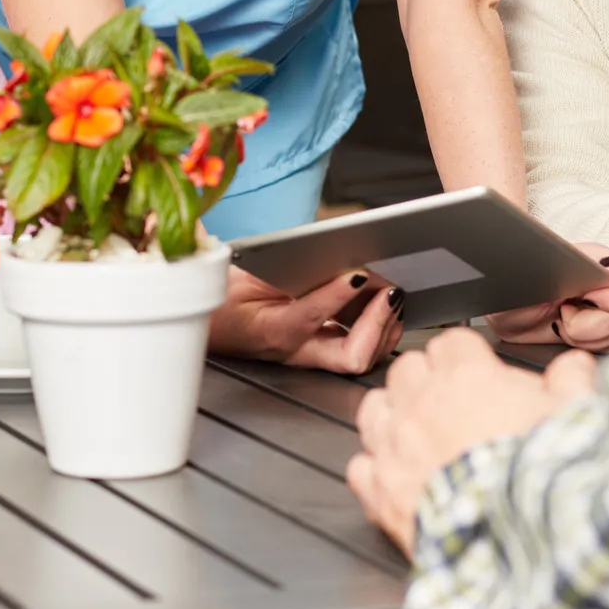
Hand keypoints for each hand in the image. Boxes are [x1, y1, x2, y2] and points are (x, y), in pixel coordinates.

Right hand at [209, 268, 406, 373]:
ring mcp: (314, 355)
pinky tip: (384, 305)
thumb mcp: (246, 276)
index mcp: (272, 330)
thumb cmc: (227, 301)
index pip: (309, 316)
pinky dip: (380, 327)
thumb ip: (281, 266)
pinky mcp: (324, 351)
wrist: (216, 326)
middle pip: (351, 355)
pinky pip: (361, 347)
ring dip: (386, 326)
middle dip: (378, 324)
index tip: (357, 271)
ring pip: (363, 355)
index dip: (337, 294)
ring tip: (392, 295)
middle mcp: (298, 350)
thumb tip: (320, 252)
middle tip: (390, 292)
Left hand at [346, 328, 597, 549]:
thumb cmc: (546, 477)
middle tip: (451, 401)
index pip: (451, 342)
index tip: (477, 369)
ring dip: (392, 416)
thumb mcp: (576, 417)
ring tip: (416, 432)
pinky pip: (360, 468)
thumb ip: (572, 381)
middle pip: (407, 369)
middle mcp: (421, 405)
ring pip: (373, 409)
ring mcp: (395, 448)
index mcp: (466, 378)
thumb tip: (575, 366)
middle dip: (426, 379)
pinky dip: (375, 470)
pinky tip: (397, 476)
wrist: (521, 537)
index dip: (466, 355)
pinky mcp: (382, 492)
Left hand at [486, 243, 608, 350]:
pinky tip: (565, 332)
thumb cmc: (516, 283)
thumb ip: (578, 261)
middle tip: (562, 310)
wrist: (503, 308)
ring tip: (560, 319)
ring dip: (581, 335)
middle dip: (587, 322)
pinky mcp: (601, 334)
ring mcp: (608, 310)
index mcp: (599, 261)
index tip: (583, 297)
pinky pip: (607, 349)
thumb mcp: (538, 266)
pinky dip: (582, 345)